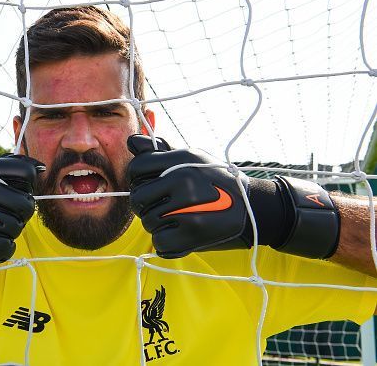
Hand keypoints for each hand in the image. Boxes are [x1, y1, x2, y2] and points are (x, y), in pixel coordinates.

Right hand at [0, 155, 44, 261]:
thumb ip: (10, 165)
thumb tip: (41, 169)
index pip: (27, 174)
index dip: (29, 185)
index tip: (17, 189)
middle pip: (26, 206)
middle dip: (22, 211)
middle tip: (8, 211)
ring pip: (17, 228)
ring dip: (11, 229)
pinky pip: (6, 248)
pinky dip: (4, 247)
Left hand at [126, 135, 338, 258]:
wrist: (252, 207)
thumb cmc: (215, 179)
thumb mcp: (191, 158)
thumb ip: (159, 152)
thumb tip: (131, 141)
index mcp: (181, 160)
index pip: (136, 168)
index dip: (137, 178)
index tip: (149, 184)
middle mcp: (184, 181)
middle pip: (138, 198)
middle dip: (145, 205)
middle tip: (163, 205)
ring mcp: (189, 207)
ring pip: (148, 222)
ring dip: (158, 224)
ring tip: (177, 218)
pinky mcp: (194, 233)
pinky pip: (160, 242)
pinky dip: (167, 243)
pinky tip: (180, 234)